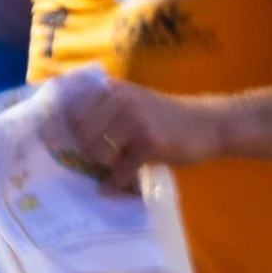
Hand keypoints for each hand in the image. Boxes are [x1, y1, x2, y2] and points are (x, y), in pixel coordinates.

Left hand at [43, 76, 222, 192]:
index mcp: (111, 88)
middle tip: (105, 161)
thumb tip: (63, 135)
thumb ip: (102, 109)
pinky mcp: (150, 143)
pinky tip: (123, 184)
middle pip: (82, 137)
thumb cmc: (165, 116)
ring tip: (118, 167)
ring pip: (98, 154)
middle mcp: (120, 100)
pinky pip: (121, 170)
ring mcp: (135, 120)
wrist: (208, 124)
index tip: (76, 148)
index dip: (71, 135)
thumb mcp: (132, 100)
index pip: (72, 115)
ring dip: (105, 167)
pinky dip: (118, 183)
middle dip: (90, 154)